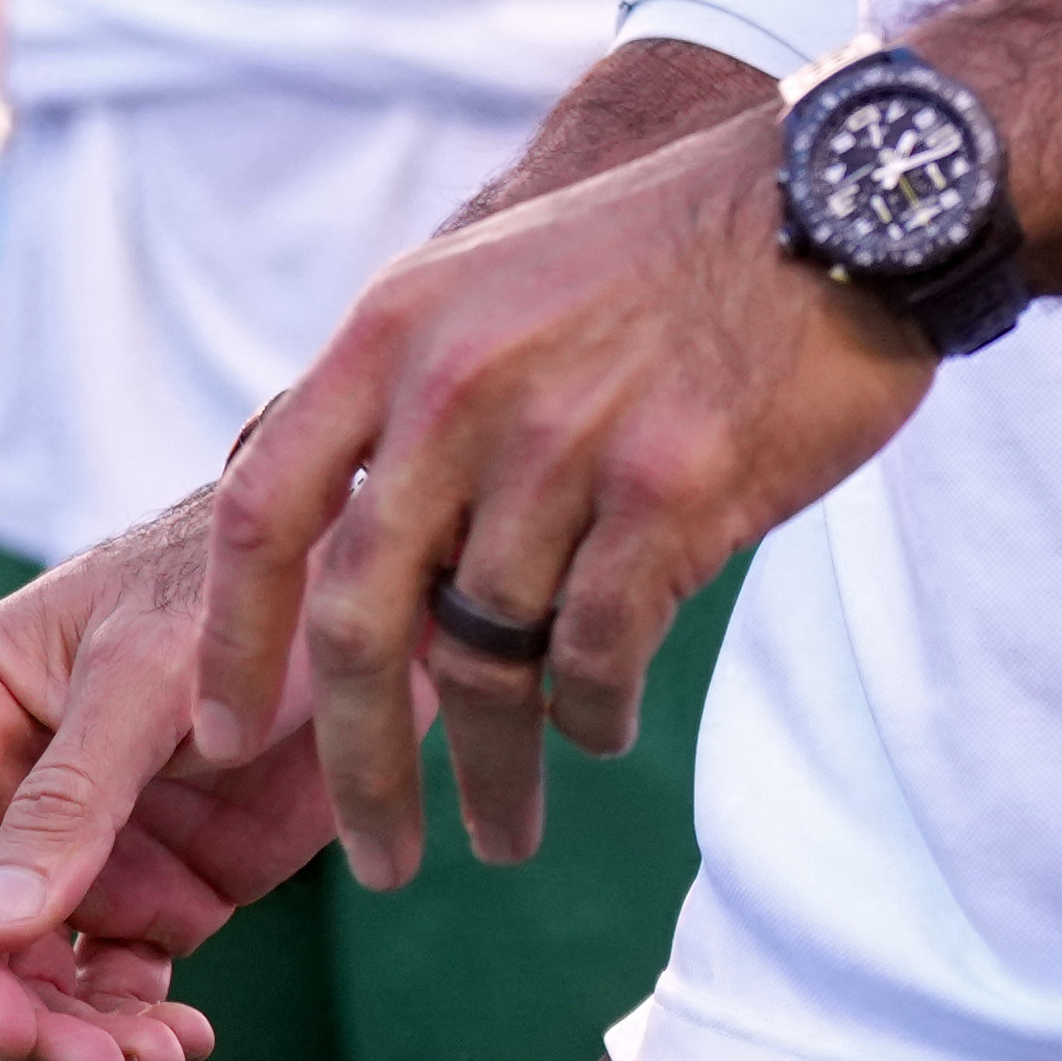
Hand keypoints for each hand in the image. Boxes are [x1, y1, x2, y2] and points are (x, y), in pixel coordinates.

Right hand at [0, 499, 337, 1060]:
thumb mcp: (152, 672)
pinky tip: (184, 1042)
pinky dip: (133, 1027)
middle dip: (14, 1016)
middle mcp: (4, 788)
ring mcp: (78, 847)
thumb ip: (75, 795)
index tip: (8, 1021)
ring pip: (32, 980)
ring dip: (77, 1038)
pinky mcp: (152, 887)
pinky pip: (111, 985)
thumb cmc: (239, 580)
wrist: (364, 590)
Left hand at [196, 106, 932, 890]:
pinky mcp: (672, 487)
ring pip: (487, 657)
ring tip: (504, 829)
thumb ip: (405, 396)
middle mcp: (459, 386)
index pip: (264, 510)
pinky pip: (598, 652)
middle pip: (359, 620)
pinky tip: (599, 733)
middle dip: (358, 767)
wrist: (836, 203)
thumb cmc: (661, 254)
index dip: (233, 642)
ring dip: (495, 768)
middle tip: (376, 858)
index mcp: (395, 332)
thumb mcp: (489, 282)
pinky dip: (590, 715)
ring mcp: (566, 438)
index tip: (224, 738)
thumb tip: (334, 549)